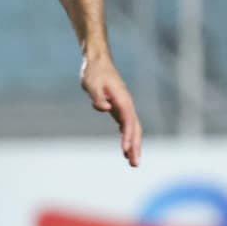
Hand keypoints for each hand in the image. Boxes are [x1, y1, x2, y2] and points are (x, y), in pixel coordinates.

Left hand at [81, 52, 141, 167]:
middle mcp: (127, 104)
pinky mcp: (119, 107)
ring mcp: (124, 106)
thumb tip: (105, 109)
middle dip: (135, 146)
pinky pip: (126, 126)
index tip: (126, 150)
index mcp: (122, 99)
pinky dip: (128, 137)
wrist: (97, 61)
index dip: (128, 136)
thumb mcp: (91, 83)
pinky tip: (126, 149)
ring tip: (132, 162)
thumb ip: (97, 97)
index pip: (128, 121)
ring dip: (134, 145)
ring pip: (132, 128)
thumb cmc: (94, 72)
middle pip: (135, 128)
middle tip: (135, 164)